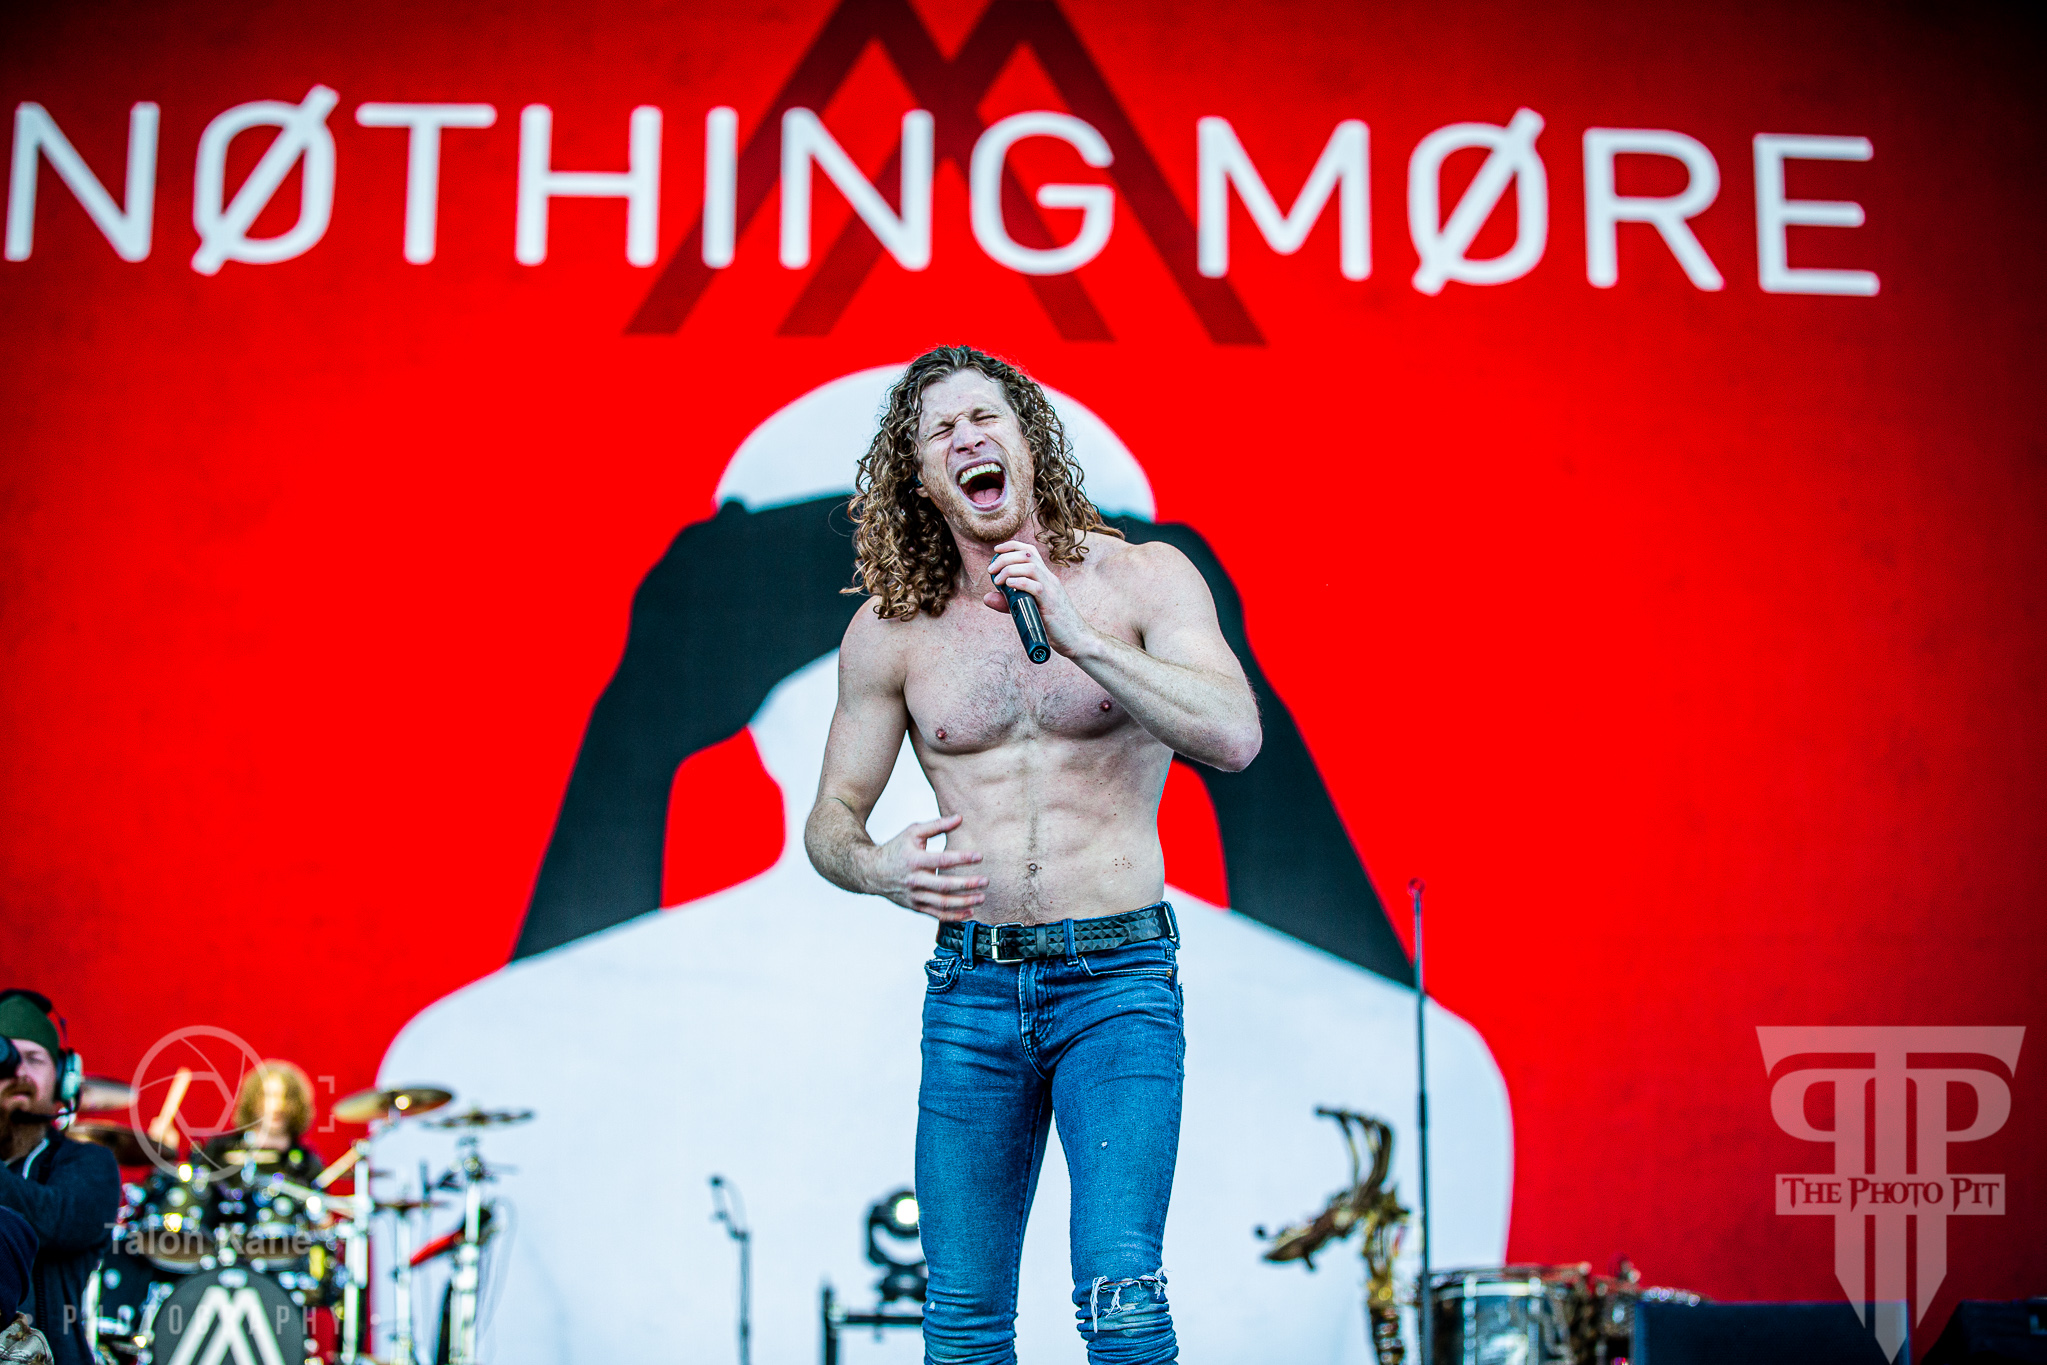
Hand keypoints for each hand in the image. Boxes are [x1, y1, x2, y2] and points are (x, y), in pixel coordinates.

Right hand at [862, 813, 986, 920]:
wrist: (872, 872)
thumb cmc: (896, 848)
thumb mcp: (912, 832)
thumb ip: (936, 825)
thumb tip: (959, 818)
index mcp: (914, 860)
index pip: (942, 860)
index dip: (962, 858)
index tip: (979, 856)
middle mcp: (914, 880)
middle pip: (944, 886)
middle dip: (967, 884)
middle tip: (986, 881)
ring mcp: (914, 896)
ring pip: (942, 904)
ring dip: (964, 902)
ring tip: (982, 898)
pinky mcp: (915, 906)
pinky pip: (937, 915)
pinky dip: (954, 916)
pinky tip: (969, 912)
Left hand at [983, 540, 1092, 655]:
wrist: (1078, 639)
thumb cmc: (1054, 625)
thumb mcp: (1028, 609)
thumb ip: (1008, 602)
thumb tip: (986, 597)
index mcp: (1045, 577)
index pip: (1030, 551)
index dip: (1011, 546)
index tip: (996, 550)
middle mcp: (1049, 579)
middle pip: (1027, 555)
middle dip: (1005, 558)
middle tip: (990, 571)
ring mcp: (1052, 590)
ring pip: (1031, 567)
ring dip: (1009, 569)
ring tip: (997, 580)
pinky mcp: (1051, 603)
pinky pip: (1036, 586)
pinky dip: (1020, 582)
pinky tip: (1009, 586)